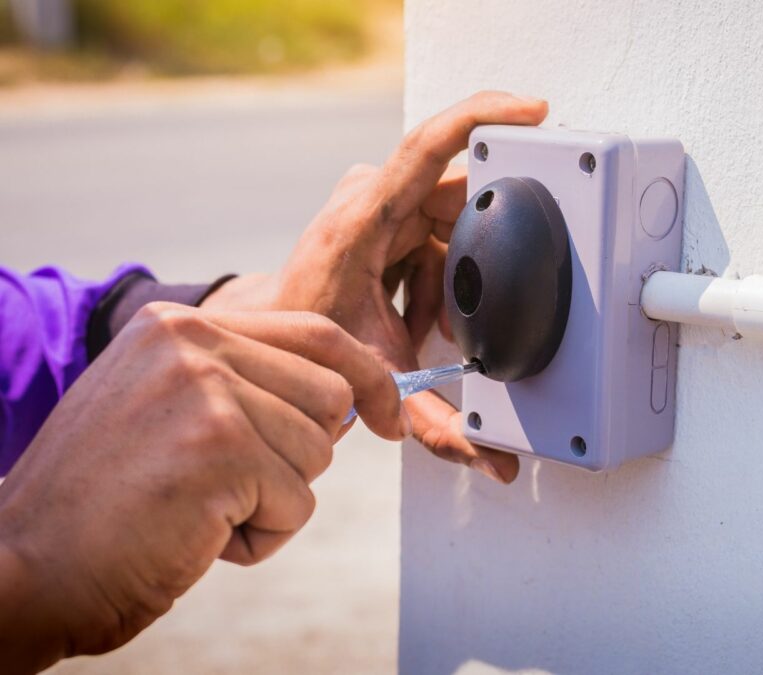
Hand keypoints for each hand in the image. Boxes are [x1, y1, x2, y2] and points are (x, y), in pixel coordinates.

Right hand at [0, 303, 403, 671]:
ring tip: (198, 509)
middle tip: (224, 485)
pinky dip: (259, 536)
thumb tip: (348, 398)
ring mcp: (207, 391)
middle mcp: (194, 343)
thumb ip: (245, 384)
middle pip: (330, 398)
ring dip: (272, 501)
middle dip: (296, 457)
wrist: (25, 564)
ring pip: (317, 454)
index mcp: (181, 326)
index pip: (316, 334)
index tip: (390, 416)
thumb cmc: (102, 500)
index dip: (366, 378)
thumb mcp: (166, 406)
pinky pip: (297, 505)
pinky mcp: (221, 449)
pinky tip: (195, 535)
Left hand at [204, 91, 548, 483]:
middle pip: (458, 199)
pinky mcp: (383, 204)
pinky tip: (416, 311)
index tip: (533, 112)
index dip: (485, 118)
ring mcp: (374, 195)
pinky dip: (443, 271)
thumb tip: (495, 462)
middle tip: (454, 312)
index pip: (430, 148)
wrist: (271, 340)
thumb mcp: (379, 385)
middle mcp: (368, 195)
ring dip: (454, 273)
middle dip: (477, 255)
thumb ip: (437, 426)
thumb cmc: (311, 349)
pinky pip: (439, 227)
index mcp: (363, 221)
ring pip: (453, 219)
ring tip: (420, 324)